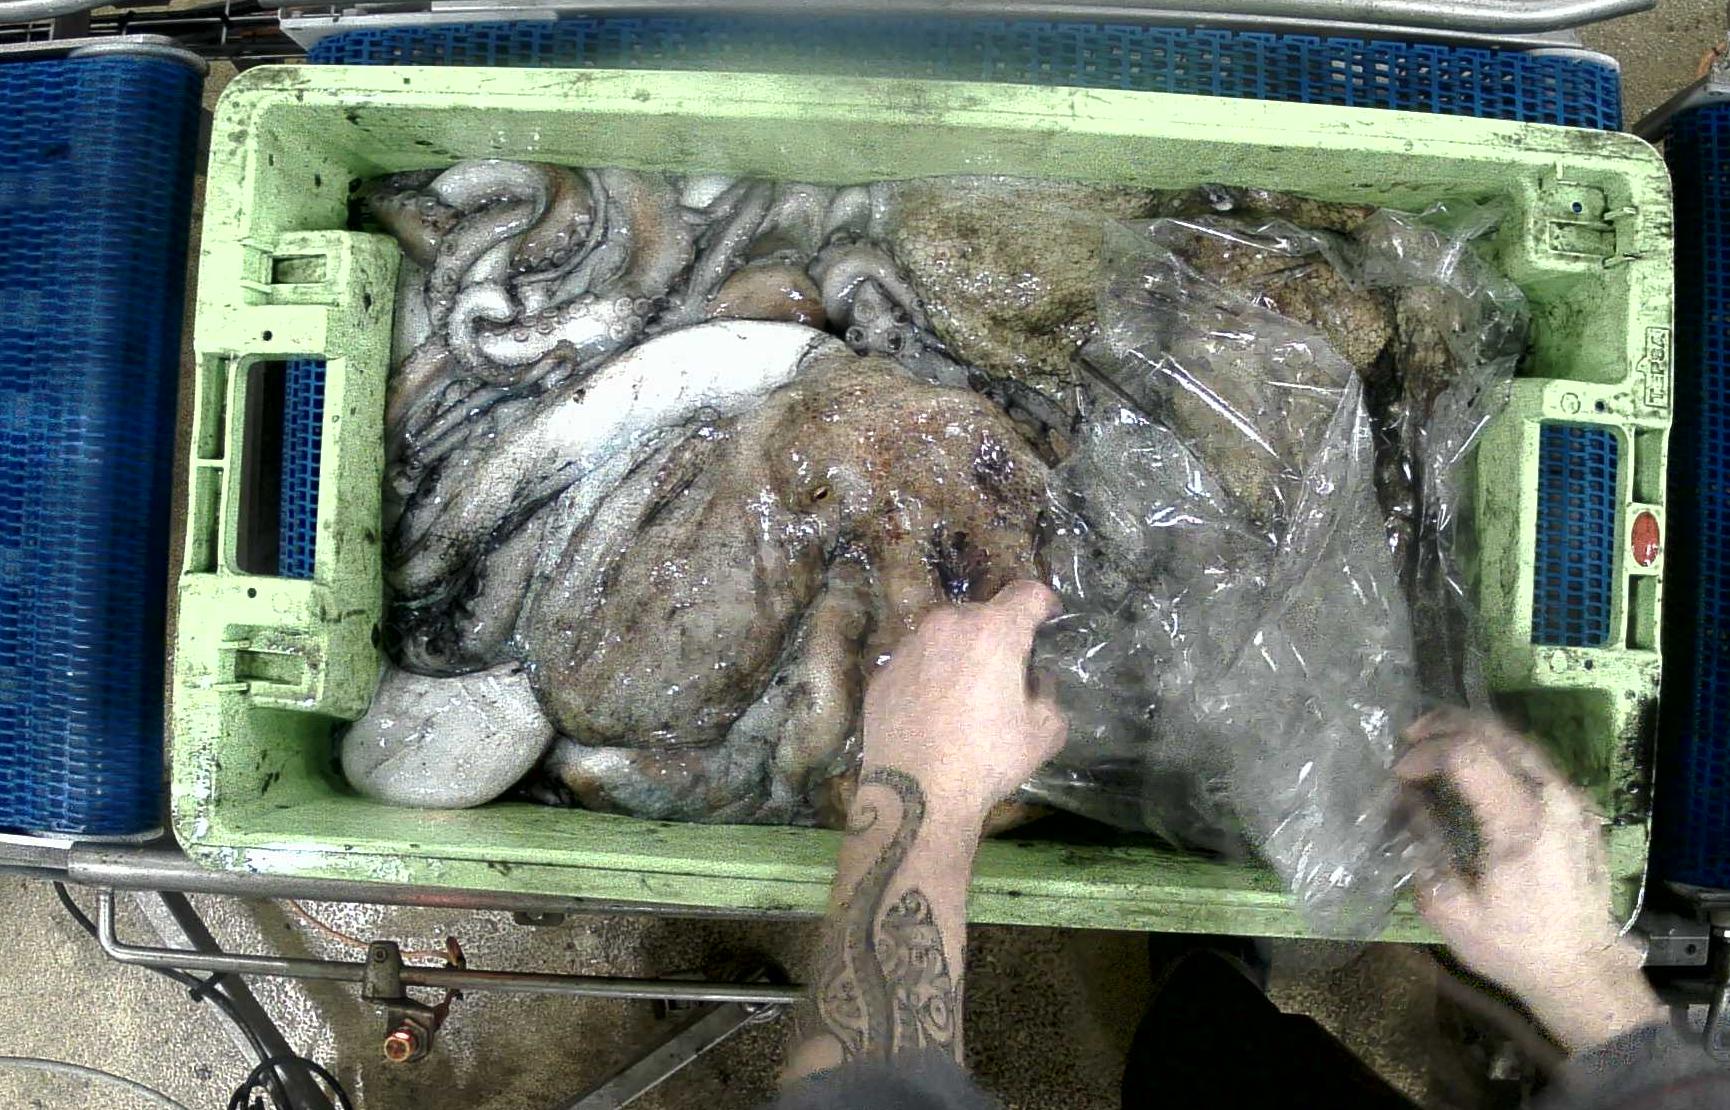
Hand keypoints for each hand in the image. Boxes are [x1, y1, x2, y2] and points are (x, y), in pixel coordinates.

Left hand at [861, 580, 1067, 825]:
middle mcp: (946, 625)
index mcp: (993, 631)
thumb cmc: (988, 759)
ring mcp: (908, 647)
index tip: (1047, 621)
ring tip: (965, 695)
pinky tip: (933, 711)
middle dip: (998, 635)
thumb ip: (1049, 692)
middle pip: (982, 614)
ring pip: (944, 636)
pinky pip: (916, 662)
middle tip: (1005, 672)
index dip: (1043, 604)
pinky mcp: (882, 673)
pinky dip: (929, 675)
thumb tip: (1034, 678)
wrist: (916, 792)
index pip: (1027, 593)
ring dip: (959, 653)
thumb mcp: (1045, 730)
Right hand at [1395, 709, 1663, 1051]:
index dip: (1424, 754)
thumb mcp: (1449, 908)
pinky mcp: (1579, 809)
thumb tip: (1408, 803)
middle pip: (1495, 733)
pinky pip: (1536, 761)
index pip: (1466, 755)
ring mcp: (1573, 800)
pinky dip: (1498, 751)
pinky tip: (1474, 765)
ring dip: (1472, 734)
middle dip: (1445, 726)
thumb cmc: (1513, 946)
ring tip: (1436, 743)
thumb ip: (1424, 848)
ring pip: (1519, 740)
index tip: (1398, 773)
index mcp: (1520, 823)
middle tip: (1410, 736)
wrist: (1581, 970)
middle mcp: (1553, 799)